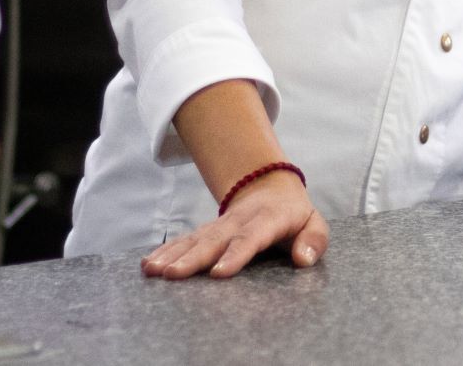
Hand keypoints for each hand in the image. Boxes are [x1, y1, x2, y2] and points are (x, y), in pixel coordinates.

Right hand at [139, 168, 326, 278]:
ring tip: (152, 270)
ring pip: (194, 240)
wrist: (269, 187)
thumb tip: (303, 260)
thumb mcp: (314, 223)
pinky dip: (165, 251)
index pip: (250, 238)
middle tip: (171, 275)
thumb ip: (314, 241)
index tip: (218, 274)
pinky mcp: (206, 231)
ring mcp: (219, 225)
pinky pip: (184, 240)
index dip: (235, 255)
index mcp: (266, 220)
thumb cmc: (294, 215)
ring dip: (172, 255)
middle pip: (213, 241)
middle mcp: (237, 221)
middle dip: (191, 259)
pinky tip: (148, 264)